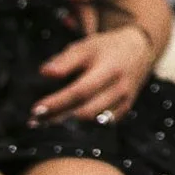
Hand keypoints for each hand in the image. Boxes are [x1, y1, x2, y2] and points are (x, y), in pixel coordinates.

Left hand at [33, 24, 154, 125]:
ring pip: (94, 122)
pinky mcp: (125, 110)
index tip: (36, 109)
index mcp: (109, 69)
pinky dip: (83, 129)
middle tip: (35, 122)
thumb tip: (45, 73)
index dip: (58, 102)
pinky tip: (66, 127)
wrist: (140, 50)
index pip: (81, 91)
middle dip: (59, 119)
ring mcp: (125, 101)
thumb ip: (66, 60)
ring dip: (68, 127)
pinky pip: (103, 126)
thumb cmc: (106, 48)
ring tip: (46, 126)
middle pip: (87, 111)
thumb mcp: (87, 45)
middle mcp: (120, 88)